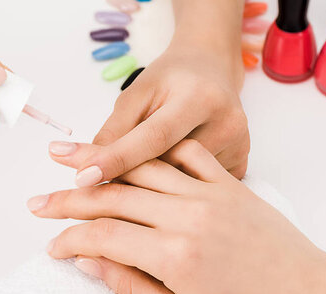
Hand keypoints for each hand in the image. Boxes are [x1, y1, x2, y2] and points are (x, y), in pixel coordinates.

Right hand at [30, 140, 325, 293]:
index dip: (70, 239)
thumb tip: (89, 264)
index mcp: (173, 254)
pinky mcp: (228, 184)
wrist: (311, 293)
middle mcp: (186, 215)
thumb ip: (132, 288)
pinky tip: (135, 151)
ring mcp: (208, 194)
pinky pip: (186, 155)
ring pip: (142, 169)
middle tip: (37, 202)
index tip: (51, 245)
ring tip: (67, 162)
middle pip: (112, 197)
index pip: (103, 236)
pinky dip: (157, 150)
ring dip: (101, 165)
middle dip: (69, 200)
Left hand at [49, 39, 249, 186]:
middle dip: (130, 180)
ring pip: (182, 185)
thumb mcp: (138, 92)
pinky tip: (167, 182)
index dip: (118, 159)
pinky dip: (174, 191)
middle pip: (169, 167)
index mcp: (200, 98)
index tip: (84, 178)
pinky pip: (198, 189)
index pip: (154, 137)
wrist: (212, 70)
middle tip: (99, 186)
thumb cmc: (172, 79)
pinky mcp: (241, 166)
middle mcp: (227, 124)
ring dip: (153, 189)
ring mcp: (239, 149)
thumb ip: (114, 128)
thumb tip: (87, 167)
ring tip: (140, 179)